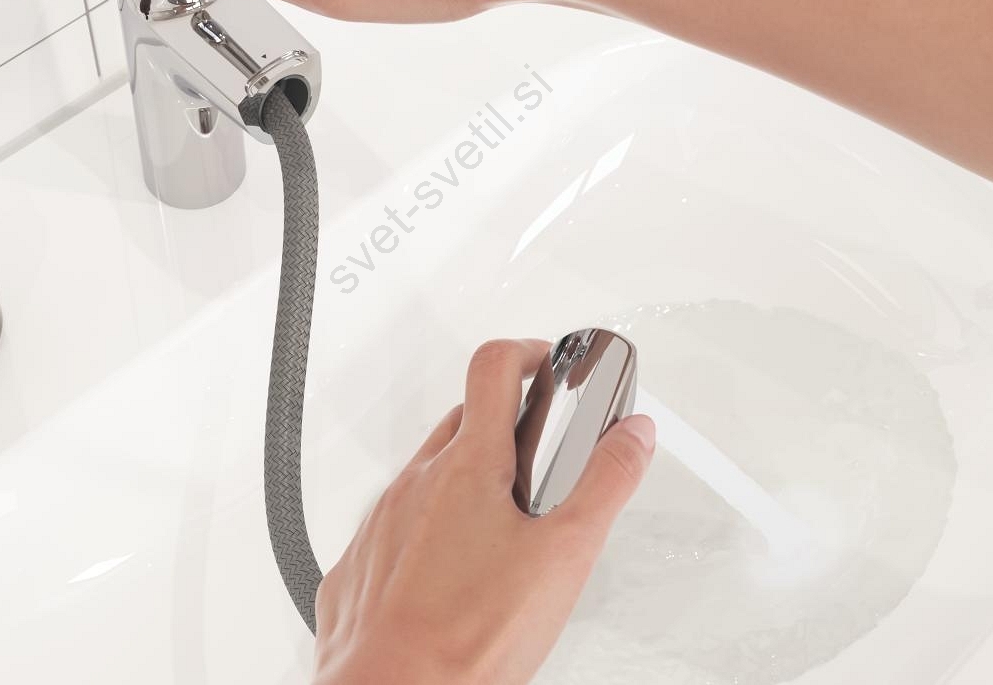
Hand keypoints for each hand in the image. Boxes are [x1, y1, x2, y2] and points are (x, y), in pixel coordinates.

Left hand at [311, 338, 656, 684]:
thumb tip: (631, 436)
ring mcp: (382, 522)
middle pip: (464, 420)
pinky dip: (429, 531)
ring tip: (507, 531)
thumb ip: (604, 485)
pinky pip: (396, 525)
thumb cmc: (464, 640)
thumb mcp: (564, 557)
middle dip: (507, 426)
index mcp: (467, 466)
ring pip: (428, 475)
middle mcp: (415, 483)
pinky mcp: (360, 564)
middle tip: (543, 459)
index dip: (528, 352)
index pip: (494, 366)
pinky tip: (456, 574)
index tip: (551, 365)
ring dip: (467, 482)